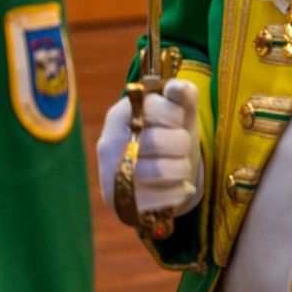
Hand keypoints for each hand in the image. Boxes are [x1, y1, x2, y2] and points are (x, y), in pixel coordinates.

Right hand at [96, 79, 204, 216]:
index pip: (152, 108)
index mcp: (120, 115)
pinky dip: (179, 193)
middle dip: (182, 143)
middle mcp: (108, 145)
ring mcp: (111, 176)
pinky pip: (160, 199)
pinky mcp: (120, 204)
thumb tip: (179, 86)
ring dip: (182, 168)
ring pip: (160, 170)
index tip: (177, 120)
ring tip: (180, 166)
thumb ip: (182, 95)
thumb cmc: (170, 137)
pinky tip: (178, 187)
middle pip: (157, 141)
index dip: (175, 114)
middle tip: (180, 146)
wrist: (162, 178)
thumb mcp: (180, 114)